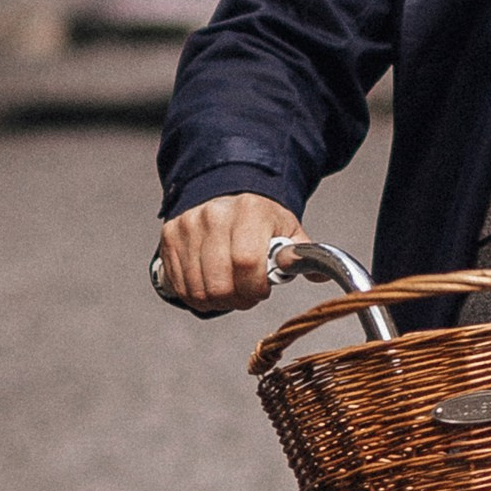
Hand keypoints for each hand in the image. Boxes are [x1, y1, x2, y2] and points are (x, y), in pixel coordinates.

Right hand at [156, 192, 298, 315]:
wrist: (225, 188)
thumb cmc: (261, 215)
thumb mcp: (287, 227)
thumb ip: (301, 255)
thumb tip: (320, 277)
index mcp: (250, 211)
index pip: (247, 262)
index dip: (255, 287)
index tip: (262, 290)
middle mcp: (214, 215)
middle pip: (219, 283)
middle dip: (237, 299)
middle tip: (246, 295)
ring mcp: (188, 226)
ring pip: (198, 290)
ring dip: (217, 302)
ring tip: (230, 290)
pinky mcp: (170, 237)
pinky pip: (181, 285)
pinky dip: (196, 296)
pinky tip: (211, 287)